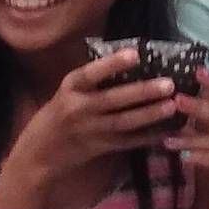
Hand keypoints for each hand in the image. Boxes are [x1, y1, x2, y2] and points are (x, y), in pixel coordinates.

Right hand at [0, 49, 175, 208]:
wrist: (35, 155)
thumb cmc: (57, 113)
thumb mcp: (67, 90)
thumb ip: (94, 77)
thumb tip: (133, 55)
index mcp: (70, 88)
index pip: (91, 74)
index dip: (113, 64)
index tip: (135, 53)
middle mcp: (79, 109)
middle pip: (113, 100)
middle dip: (142, 92)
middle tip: (169, 83)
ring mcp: (89, 131)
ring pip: (123, 123)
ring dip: (149, 115)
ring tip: (172, 105)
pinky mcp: (99, 148)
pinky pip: (126, 143)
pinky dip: (146, 137)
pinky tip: (166, 131)